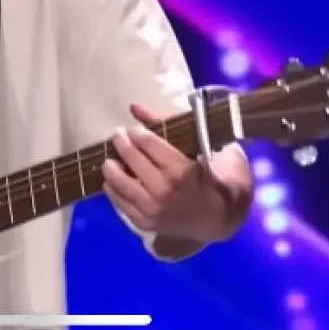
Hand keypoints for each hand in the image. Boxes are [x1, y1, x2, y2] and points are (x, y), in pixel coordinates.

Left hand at [102, 103, 230, 241]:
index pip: (147, 142)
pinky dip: (112, 188)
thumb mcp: (200, 147)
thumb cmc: (212, 178)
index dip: (137, 132)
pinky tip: (111, 180)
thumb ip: (165, 125)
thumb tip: (135, 107)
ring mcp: (152, 208)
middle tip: (119, 136)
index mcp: (180, 168)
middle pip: (131, 158)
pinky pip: (119, 202)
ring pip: (119, 181)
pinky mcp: (145, 222)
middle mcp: (163, 189)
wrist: (217, 219)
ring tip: (111, 158)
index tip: (134, 129)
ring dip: (111, 166)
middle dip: (121, 142)